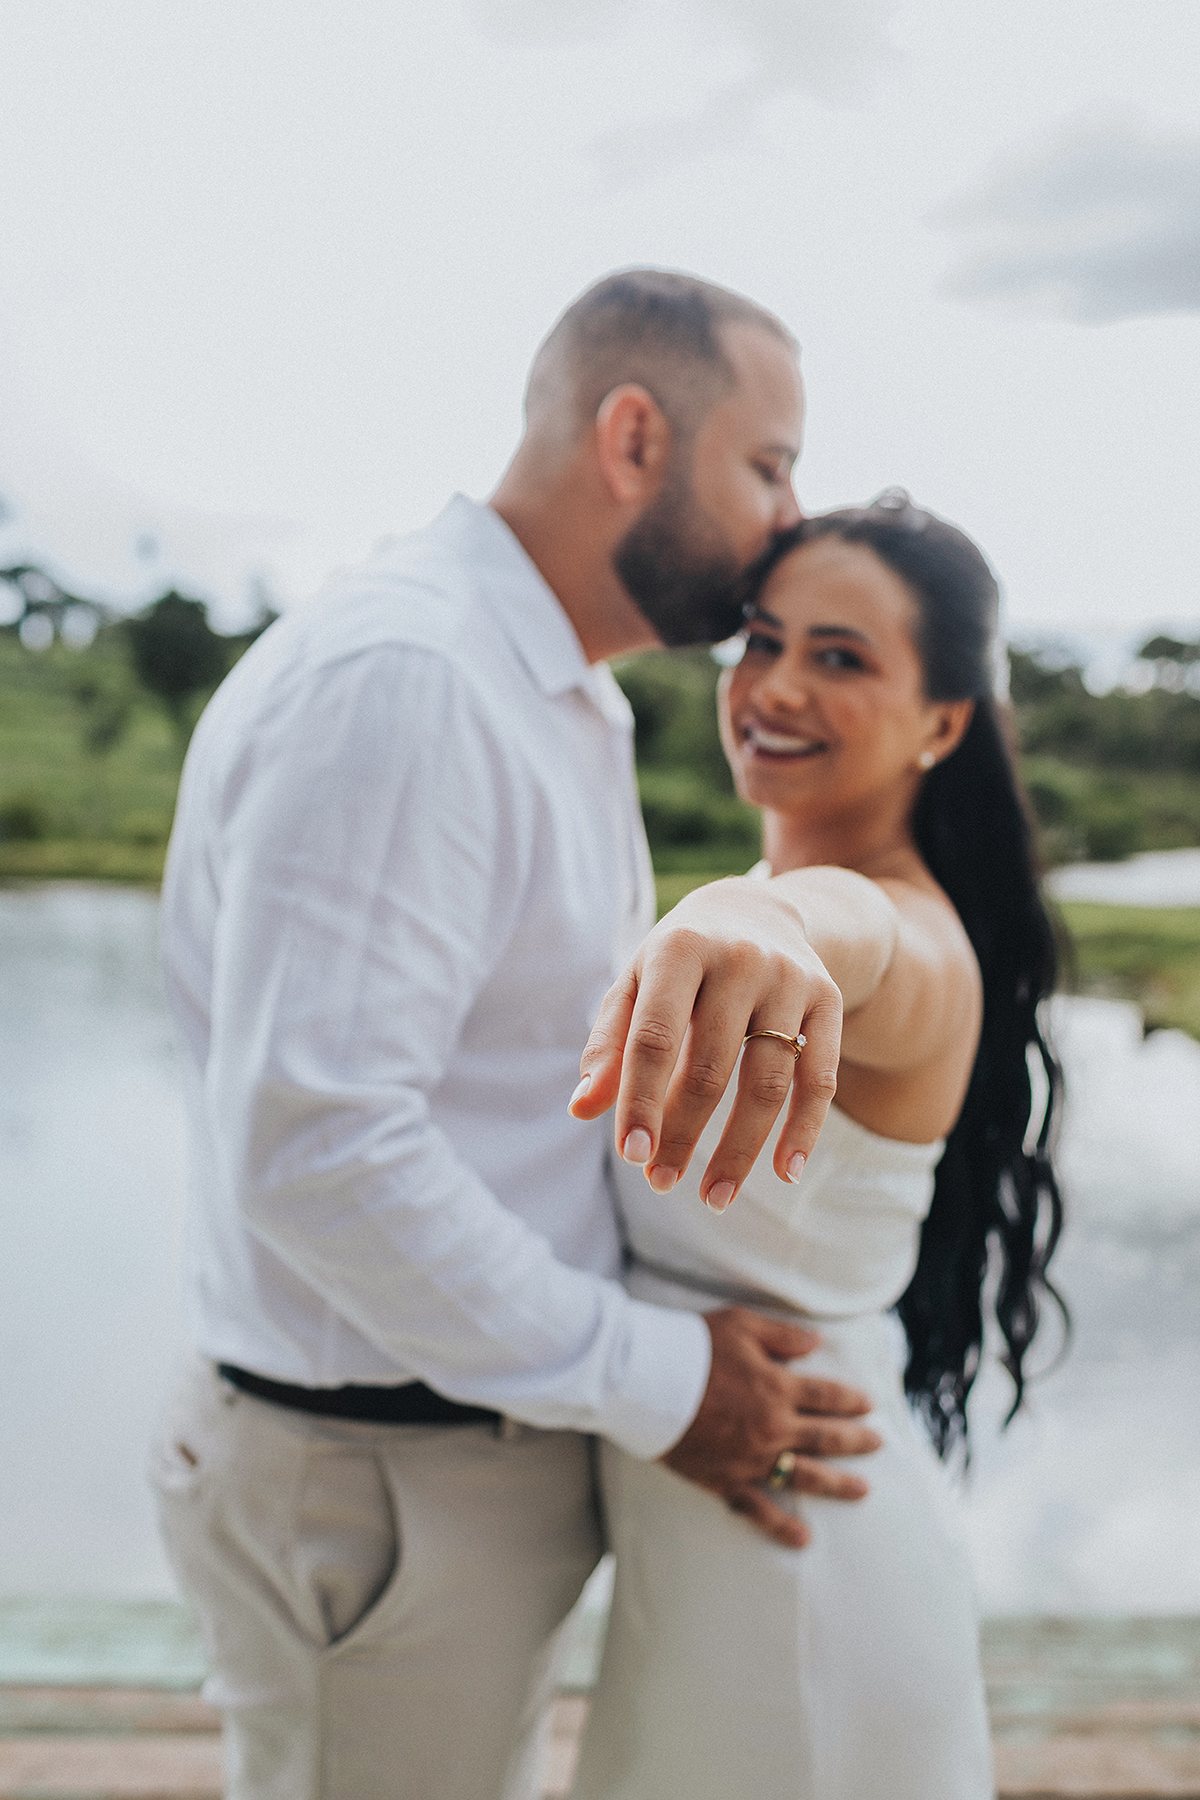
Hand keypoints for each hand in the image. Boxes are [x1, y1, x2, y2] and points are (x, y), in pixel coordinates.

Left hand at [570, 876, 841, 1207]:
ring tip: (714, 1197)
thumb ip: (608, 1044)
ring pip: (767, 1082)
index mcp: (679, 949)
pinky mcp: (828, 1000)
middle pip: (710, 1067)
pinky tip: (784, 1173)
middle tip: (661, 1182)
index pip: (654, 1037)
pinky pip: (820, 1078)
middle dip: (684, 1134)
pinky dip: (804, 1130)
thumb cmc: (679, 962)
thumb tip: (581, 1110)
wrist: (757, 910)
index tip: (631, 1156)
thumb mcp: (636, 984)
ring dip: (740, 1149)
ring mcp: (789, 979)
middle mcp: (739, 959)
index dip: (640, 1100)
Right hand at [662, 1308, 882, 1548]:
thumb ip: (782, 1336)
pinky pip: (760, 1509)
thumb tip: (816, 1341)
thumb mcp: (742, 1325)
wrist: (646, 1379)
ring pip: (806, 1476)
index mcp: (779, 1387)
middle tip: (879, 1444)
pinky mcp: (727, 1480)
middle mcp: (774, 1426)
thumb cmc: (692, 1345)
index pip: (828, 1397)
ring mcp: (753, 1458)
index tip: (869, 1405)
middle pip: (827, 1437)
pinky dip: (782, 1527)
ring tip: (863, 1491)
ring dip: (838, 1484)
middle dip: (858, 1440)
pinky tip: (804, 1540)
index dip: (852, 1401)